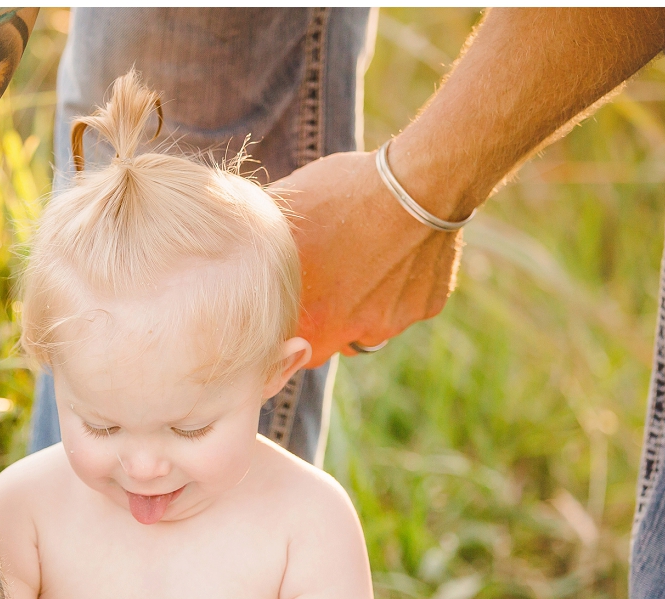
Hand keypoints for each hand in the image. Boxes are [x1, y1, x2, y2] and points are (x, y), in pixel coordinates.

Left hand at [269, 149, 462, 365]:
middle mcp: (351, 332)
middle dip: (322, 321)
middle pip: (328, 343)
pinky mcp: (426, 308)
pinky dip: (398, 287)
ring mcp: (392, 322)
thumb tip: (238, 243)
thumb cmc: (342, 194)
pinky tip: (394, 252)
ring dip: (361, 306)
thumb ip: (260, 243)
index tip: (284, 303)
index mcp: (311, 319)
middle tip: (322, 283)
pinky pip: (405, 306)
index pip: (285, 350)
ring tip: (360, 262)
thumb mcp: (283, 212)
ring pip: (369, 327)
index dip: (282, 328)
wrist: (417, 183)